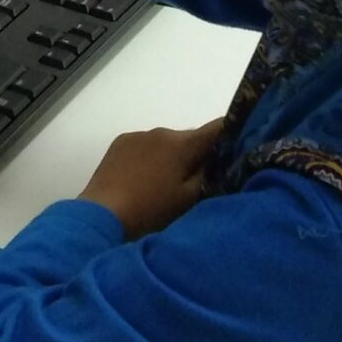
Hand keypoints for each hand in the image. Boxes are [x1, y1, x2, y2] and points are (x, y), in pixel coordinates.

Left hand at [80, 119, 222, 239]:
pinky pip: (145, 145)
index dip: (233, 133)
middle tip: (198, 180)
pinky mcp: (120, 142)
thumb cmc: (150, 210)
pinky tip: (143, 180)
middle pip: (191, 138)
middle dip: (198, 154)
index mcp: (183, 144)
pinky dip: (150, 157)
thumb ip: (209, 174)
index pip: (218, 127)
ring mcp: (139, 135)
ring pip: (167, 142)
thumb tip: (221, 158)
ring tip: (165, 184)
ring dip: (172, 157)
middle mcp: (162, 131)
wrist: (101, 214)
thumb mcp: (188, 199)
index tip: (239, 146)